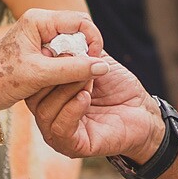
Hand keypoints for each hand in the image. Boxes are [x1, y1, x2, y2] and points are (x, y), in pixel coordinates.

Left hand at [0, 8, 110, 111]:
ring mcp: (40, 36)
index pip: (80, 22)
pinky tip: (60, 81)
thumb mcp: (39, 75)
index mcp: (38, 20)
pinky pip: (64, 54)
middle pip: (78, 32)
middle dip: (84, 53)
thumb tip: (102, 66)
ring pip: (72, 45)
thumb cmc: (1, 80)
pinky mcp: (40, 49)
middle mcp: (40, 23)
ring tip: (67, 80)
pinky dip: (67, 67)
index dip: (93, 41)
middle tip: (83, 74)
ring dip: (75, 62)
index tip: (95, 63)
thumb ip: (72, 70)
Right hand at [29, 55, 161, 159]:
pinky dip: (71, 110)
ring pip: (45, 112)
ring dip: (66, 91)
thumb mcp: (95, 63)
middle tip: (76, 64)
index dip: (43, 64)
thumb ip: (78, 49)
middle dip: (54, 76)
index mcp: (50, 96)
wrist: (143, 112)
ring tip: (87, 82)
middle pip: (34, 97)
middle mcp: (49, 115)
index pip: (33, 81)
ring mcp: (58, 133)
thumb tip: (61, 32)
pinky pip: (60, 129)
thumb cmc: (119, 88)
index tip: (56, 49)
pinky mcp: (72, 146)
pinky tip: (85, 97)